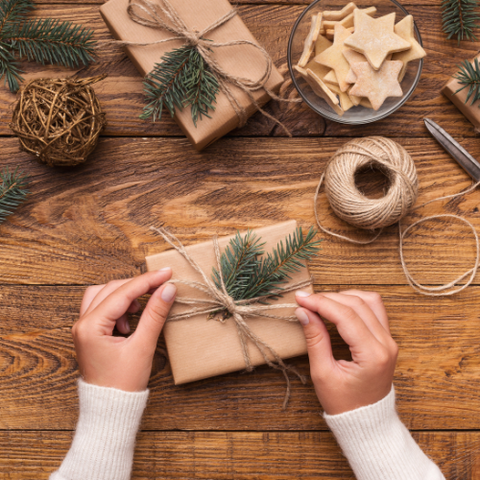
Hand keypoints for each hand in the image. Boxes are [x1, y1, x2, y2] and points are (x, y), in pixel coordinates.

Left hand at [72, 268, 176, 391]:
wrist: (110, 409)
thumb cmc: (123, 384)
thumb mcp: (143, 346)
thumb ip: (155, 314)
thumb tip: (168, 290)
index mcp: (91, 326)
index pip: (123, 293)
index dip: (147, 280)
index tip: (167, 273)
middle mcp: (82, 323)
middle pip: (111, 289)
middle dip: (137, 285)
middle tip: (161, 285)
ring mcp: (83, 328)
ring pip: (103, 295)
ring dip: (125, 294)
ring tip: (142, 307)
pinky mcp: (89, 333)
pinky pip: (102, 307)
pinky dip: (119, 306)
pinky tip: (131, 320)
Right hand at [295, 290, 397, 414]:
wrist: (366, 421)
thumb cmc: (344, 403)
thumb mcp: (323, 373)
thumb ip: (315, 339)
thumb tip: (304, 312)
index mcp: (372, 355)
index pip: (345, 316)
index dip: (321, 303)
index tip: (301, 299)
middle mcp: (386, 344)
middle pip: (358, 304)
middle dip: (328, 298)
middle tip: (305, 300)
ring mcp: (390, 340)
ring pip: (370, 301)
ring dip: (344, 296)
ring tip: (321, 302)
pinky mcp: (387, 339)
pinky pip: (375, 309)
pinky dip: (355, 302)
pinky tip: (338, 306)